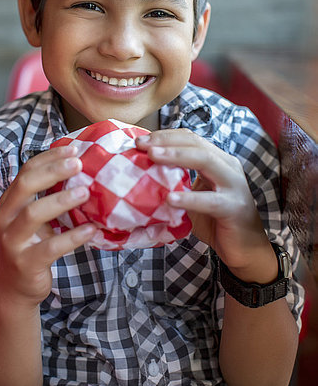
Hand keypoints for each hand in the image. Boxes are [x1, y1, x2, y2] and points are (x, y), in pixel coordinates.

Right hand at [0, 145, 95, 307]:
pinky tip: (91, 229)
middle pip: (25, 185)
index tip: (73, 149)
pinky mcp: (26, 263)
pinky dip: (73, 237)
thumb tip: (81, 170)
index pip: (26, 171)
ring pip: (33, 214)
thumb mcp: (34, 218)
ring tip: (85, 192)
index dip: (49, 158)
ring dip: (61, 200)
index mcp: (10, 202)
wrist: (15, 288)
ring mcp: (13, 241)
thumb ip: (48, 197)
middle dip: (53, 171)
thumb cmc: (31, 245)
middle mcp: (6, 218)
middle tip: (78, 163)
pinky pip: (51, 247)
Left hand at [136, 129, 277, 282]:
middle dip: (166, 141)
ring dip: (176, 156)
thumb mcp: (194, 195)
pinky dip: (189, 198)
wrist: (245, 249)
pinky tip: (170, 198)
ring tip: (152, 157)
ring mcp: (234, 185)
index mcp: (218, 160)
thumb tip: (144, 173)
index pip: (191, 138)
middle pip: (196, 144)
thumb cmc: (216, 221)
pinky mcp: (234, 207)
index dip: (166, 136)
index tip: (141, 140)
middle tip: (142, 145)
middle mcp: (228, 166)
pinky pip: (210, 200)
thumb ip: (178, 182)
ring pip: (205, 160)